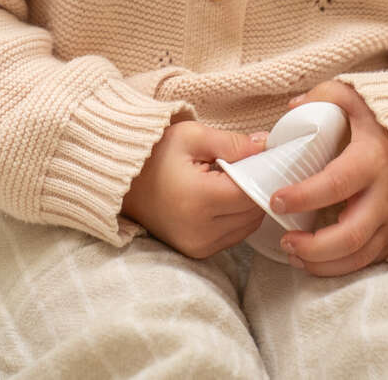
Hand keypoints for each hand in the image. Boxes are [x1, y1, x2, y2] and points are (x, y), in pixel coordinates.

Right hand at [120, 121, 266, 258]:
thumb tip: (266, 147)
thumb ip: (233, 142)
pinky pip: (233, 237)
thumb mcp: (192, 136)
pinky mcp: (197, 252)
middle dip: (255, 189)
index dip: (260, 173)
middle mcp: (200, 230)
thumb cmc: (154, 154)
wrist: (122, 181)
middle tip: (244, 167)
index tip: (260, 158)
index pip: (251, 191)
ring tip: (230, 183)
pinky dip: (236, 219)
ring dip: (247, 206)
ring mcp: (198, 245)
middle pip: (253, 212)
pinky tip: (222, 199)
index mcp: (199, 199)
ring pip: (248, 227)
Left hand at [269, 82, 387, 275]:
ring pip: (360, 256)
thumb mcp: (361, 98)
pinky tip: (320, 261)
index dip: (303, 196)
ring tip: (295, 255)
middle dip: (312, 247)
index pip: (334, 185)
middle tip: (284, 240)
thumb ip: (325, 97)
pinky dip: (345, 266)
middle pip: (349, 236)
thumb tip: (292, 107)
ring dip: (324, 263)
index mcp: (373, 160)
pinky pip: (374, 259)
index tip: (276, 200)